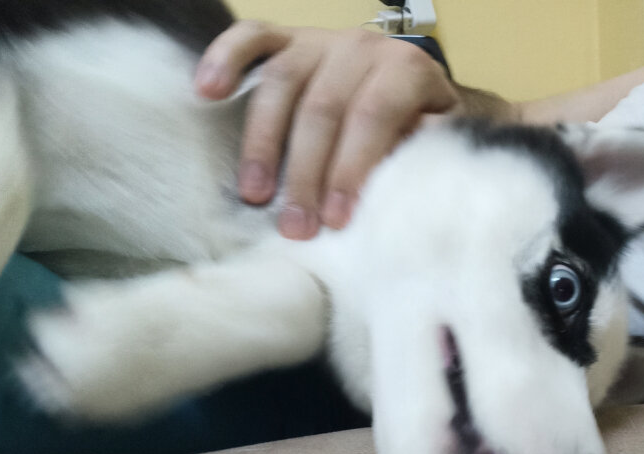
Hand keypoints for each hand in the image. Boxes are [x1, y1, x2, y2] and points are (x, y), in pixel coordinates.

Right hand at [195, 21, 458, 238]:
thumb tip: (405, 176)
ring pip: (282, 83)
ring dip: (263, 143)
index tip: (335, 219)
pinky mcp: (285, 38)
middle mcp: (361, 47)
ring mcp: (319, 40)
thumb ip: (424, 152)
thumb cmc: (419, 123)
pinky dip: (225, 59)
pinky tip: (207, 91)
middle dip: (306, 174)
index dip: (351, 169)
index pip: (373, 117)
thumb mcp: (437, 140)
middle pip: (323, 108)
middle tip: (295, 226)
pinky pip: (251, 38)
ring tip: (254, 194)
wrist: (410, 86)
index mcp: (405, 69)